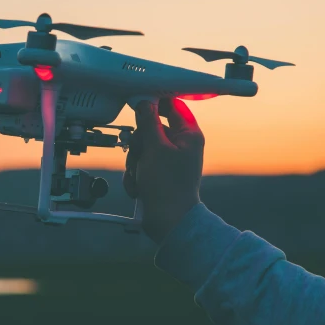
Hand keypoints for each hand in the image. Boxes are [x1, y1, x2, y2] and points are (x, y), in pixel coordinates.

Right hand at [123, 98, 204, 243]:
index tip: (138, 102)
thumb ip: (148, 122)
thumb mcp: (155, 148)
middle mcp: (181, 145)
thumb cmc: (168, 187)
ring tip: (141, 176)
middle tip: (140, 154)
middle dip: (140, 143)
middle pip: (152, 128)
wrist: (168, 222)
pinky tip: (139, 186)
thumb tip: (144, 102)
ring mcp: (169, 159)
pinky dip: (136, 174)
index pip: (172, 105)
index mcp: (188, 135)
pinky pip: (141, 163)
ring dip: (136, 162)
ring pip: (143, 147)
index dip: (155, 102)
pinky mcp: (159, 173)